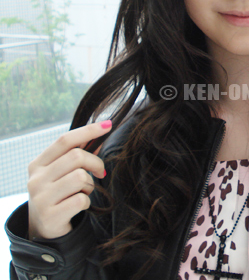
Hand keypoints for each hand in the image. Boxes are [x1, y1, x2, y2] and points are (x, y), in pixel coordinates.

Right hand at [27, 121, 111, 239]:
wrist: (44, 228)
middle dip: (95, 163)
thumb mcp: (62, 172)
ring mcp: (41, 198)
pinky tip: (79, 205)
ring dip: (89, 185)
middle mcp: (36, 179)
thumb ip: (79, 153)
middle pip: (76, 156)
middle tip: (100, 173)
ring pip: (80, 177)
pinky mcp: (50, 215)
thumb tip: (101, 131)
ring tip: (84, 191)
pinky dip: (87, 201)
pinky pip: (81, 199)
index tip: (108, 125)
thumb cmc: (59, 193)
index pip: (65, 140)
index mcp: (39, 164)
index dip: (88, 130)